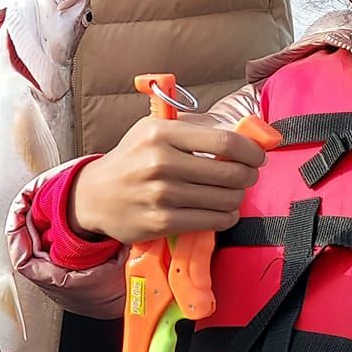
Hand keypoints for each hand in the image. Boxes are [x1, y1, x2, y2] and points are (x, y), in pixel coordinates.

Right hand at [66, 114, 265, 244]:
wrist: (94, 196)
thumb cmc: (131, 159)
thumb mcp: (152, 130)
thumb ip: (193, 129)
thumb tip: (245, 134)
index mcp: (161, 133)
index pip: (225, 140)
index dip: (251, 150)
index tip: (257, 156)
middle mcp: (160, 162)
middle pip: (231, 172)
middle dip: (248, 176)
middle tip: (246, 176)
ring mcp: (161, 195)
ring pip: (226, 198)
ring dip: (237, 197)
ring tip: (230, 193)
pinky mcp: (162, 222)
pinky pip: (213, 220)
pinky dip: (226, 216)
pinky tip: (220, 211)